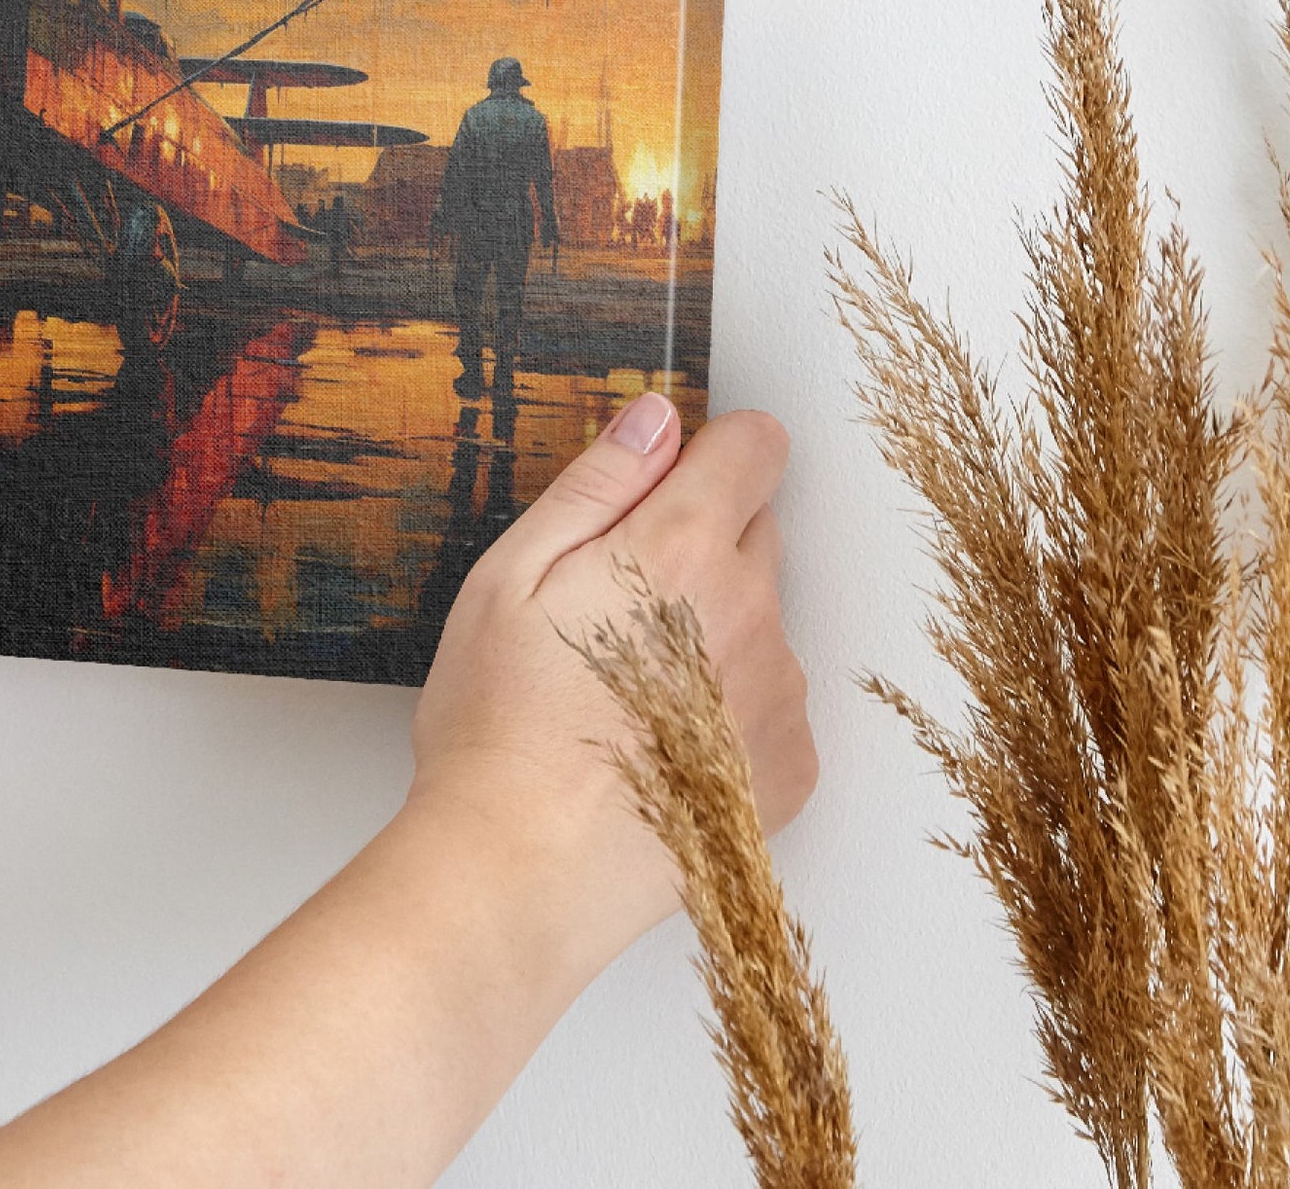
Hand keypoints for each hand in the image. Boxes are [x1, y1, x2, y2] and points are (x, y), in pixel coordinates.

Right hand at [408, 397, 814, 975]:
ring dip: (712, 631)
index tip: (661, 487)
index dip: (706, 453)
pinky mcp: (789, 769)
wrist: (522, 871)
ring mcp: (779, 695)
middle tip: (610, 605)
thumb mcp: (511, 575)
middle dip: (697, 544)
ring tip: (623, 691)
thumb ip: (597, 484)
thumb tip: (655, 417)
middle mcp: (753, 612)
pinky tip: (656, 743)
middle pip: (756, 531)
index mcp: (683, 548)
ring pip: (760, 620)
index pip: (755, 446)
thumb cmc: (500, 725)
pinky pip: (770, 702)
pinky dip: (727, 709)